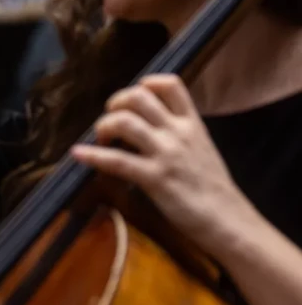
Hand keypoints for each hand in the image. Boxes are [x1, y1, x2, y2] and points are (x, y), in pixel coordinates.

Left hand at [70, 74, 253, 255]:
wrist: (227, 219)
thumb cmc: (212, 187)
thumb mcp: (201, 148)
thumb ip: (178, 133)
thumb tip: (147, 125)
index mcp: (192, 124)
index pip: (169, 84)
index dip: (144, 84)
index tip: (131, 99)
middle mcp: (179, 133)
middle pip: (138, 97)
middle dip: (115, 104)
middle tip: (109, 122)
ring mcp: (166, 154)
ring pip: (124, 122)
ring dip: (102, 127)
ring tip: (100, 140)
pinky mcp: (155, 178)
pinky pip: (116, 161)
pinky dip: (91, 156)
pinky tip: (77, 154)